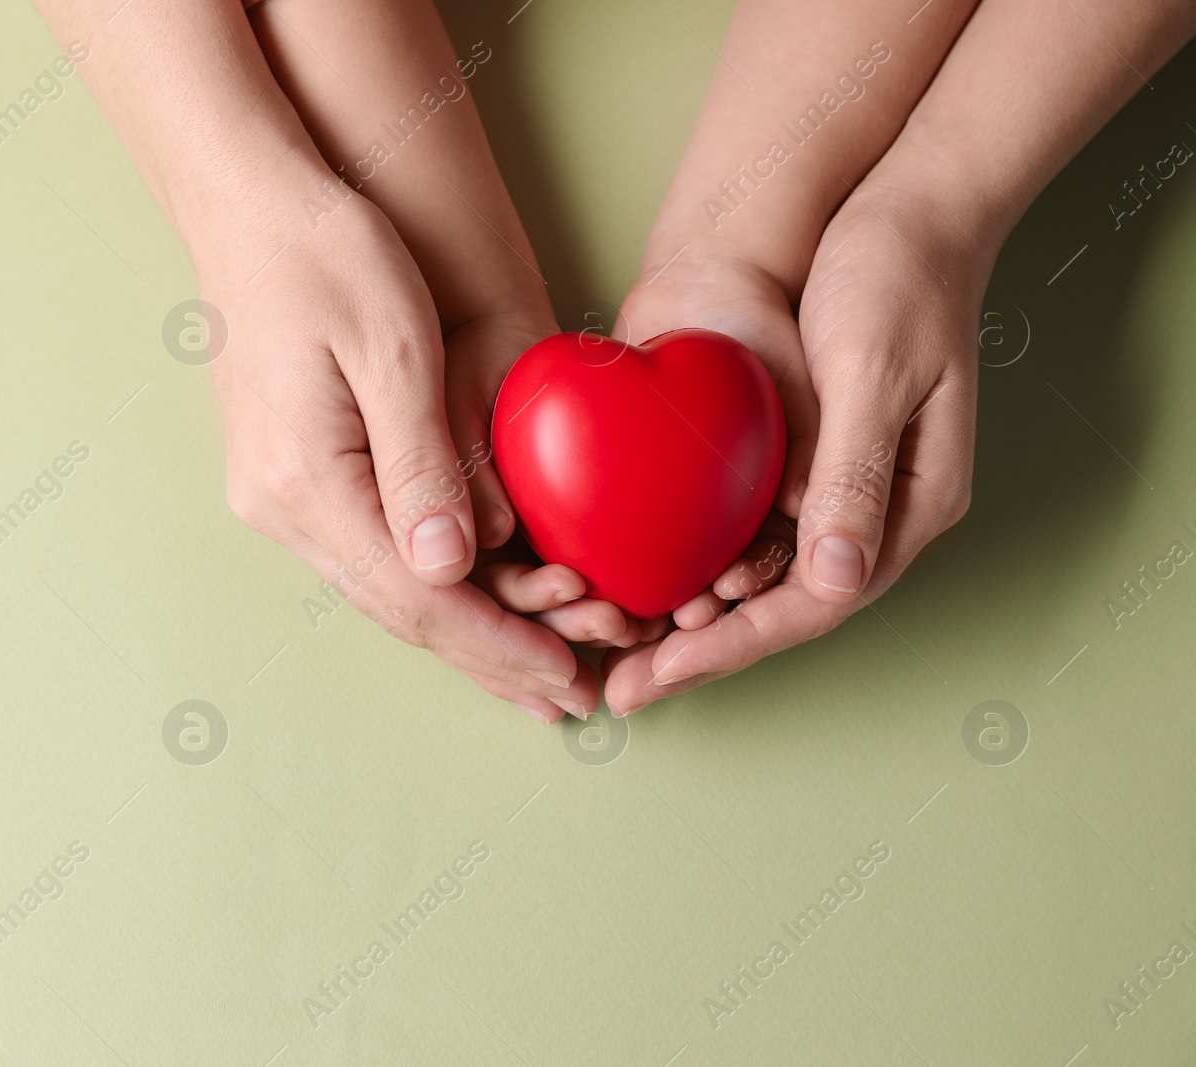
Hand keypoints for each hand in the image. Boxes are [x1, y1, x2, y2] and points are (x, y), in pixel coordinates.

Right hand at [207, 192, 600, 721]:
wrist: (247, 202)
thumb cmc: (325, 252)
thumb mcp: (391, 347)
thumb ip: (421, 465)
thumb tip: (450, 571)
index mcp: (305, 481)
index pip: (416, 597)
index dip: (497, 644)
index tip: (566, 678)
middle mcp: (281, 507)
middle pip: (399, 612)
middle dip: (489, 658)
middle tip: (569, 698)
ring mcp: (279, 496)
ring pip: (385, 589)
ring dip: (465, 632)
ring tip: (537, 670)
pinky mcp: (291, 476)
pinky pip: (372, 553)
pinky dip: (433, 588)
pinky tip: (475, 602)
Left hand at [603, 181, 981, 713]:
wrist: (898, 207)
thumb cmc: (896, 278)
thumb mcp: (874, 372)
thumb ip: (856, 475)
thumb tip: (832, 581)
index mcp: (909, 505)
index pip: (812, 606)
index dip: (730, 647)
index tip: (657, 674)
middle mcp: (870, 510)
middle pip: (778, 608)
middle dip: (698, 650)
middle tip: (617, 689)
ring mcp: (833, 485)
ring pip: (755, 578)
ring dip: (689, 616)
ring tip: (615, 647)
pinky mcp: (796, 455)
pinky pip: (741, 528)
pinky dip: (692, 559)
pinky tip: (637, 574)